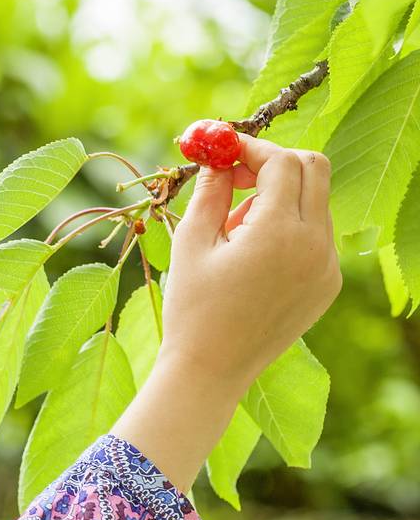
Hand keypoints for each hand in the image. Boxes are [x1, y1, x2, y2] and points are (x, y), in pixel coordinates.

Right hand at [157, 131, 341, 389]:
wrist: (210, 371)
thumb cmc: (191, 309)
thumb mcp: (191, 243)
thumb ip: (210, 191)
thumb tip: (218, 155)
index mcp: (277, 232)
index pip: (281, 162)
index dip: (251, 148)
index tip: (223, 150)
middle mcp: (314, 244)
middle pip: (314, 169)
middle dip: (275, 163)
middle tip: (236, 177)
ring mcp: (327, 265)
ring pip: (315, 202)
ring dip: (278, 199)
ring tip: (235, 232)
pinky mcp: (328, 283)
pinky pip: (316, 236)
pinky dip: (288, 229)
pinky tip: (252, 259)